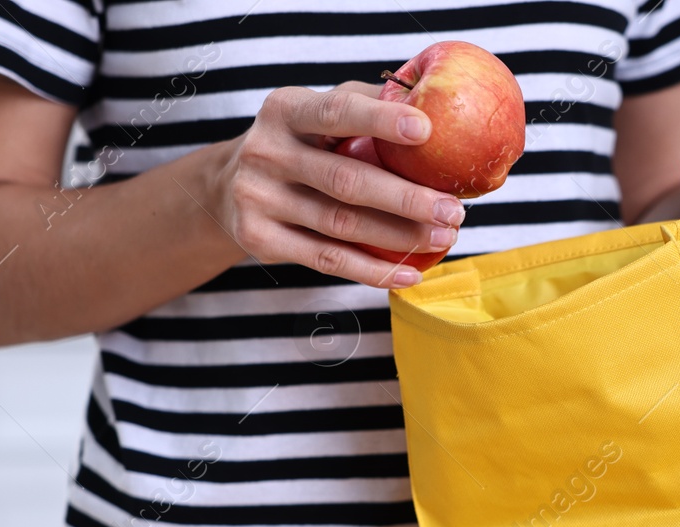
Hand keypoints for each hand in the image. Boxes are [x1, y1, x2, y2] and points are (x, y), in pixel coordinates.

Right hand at [214, 82, 466, 286]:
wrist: (226, 187)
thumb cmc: (297, 143)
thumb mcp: (316, 113)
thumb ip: (363, 104)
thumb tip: (430, 102)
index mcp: (285, 110)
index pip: (336, 112)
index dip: (380, 121)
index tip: (426, 130)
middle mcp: (265, 152)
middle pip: (345, 180)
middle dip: (406, 198)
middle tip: (453, 210)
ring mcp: (258, 198)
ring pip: (341, 225)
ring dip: (399, 236)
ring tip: (442, 238)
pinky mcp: (258, 238)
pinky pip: (326, 260)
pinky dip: (372, 271)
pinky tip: (409, 272)